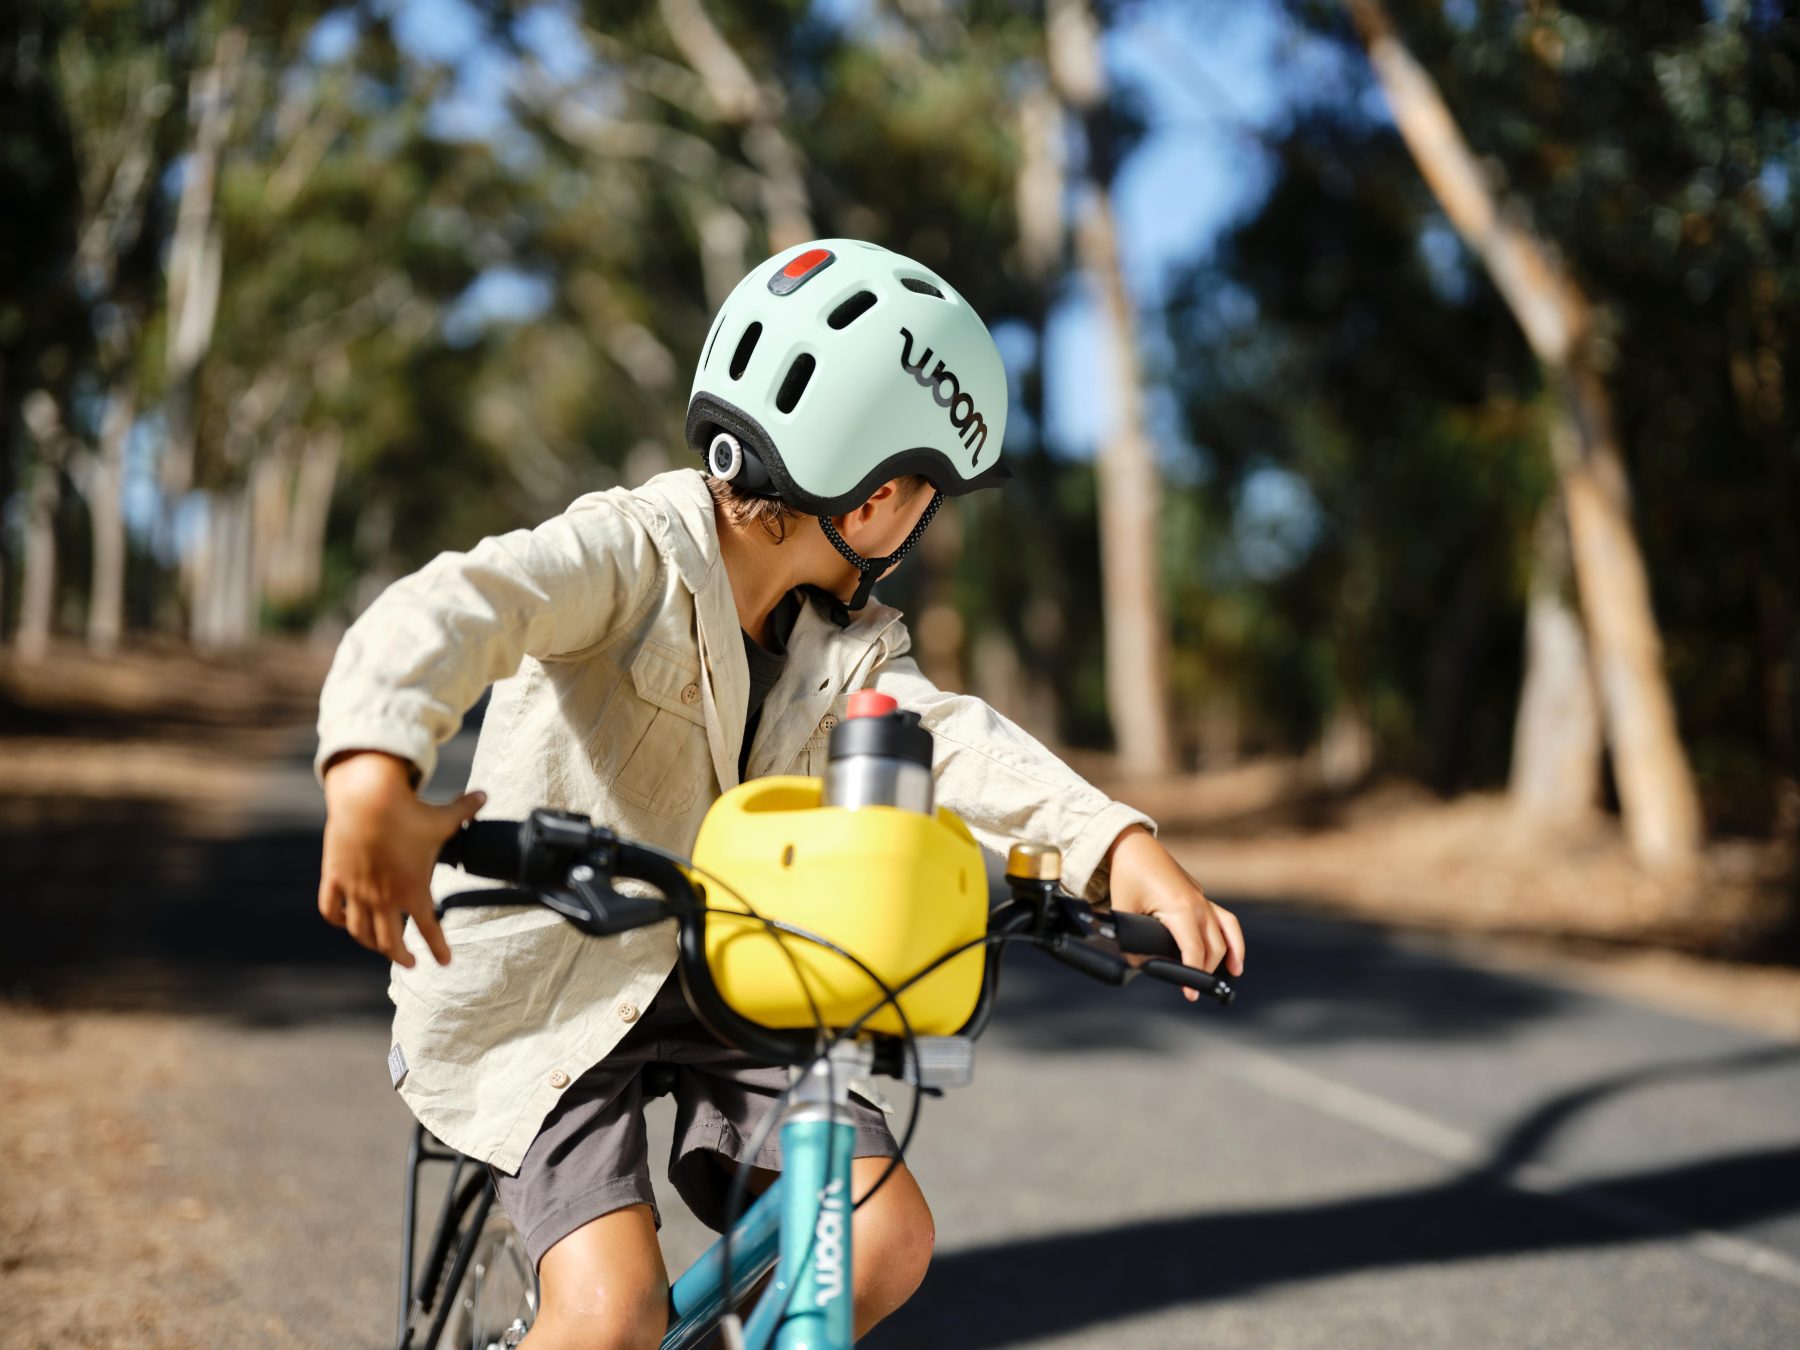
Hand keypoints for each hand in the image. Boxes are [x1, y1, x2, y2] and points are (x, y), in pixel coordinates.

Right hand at [318, 750, 484, 967]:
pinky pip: (332, 909)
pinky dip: (339, 920)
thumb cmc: (410, 811)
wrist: (368, 798)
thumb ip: (466, 811)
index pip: (430, 930)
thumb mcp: (443, 817)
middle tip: (411, 962)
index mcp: (413, 889)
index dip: (439, 949)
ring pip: (360, 932)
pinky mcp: (334, 877)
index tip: (445, 962)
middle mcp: (384, 897)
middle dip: (402, 956)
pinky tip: (346, 922)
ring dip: (371, 944)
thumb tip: (485, 794)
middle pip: (390, 942)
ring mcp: (356, 890)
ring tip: (380, 947)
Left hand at [1102, 824, 1244, 1002]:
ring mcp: (1202, 898)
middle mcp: (1198, 903)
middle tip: (1193, 992)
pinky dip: (1232, 936)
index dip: (1192, 974)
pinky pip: (1224, 918)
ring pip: (1226, 931)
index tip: (1190, 995)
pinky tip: (1232, 953)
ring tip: (1232, 975)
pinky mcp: (1201, 896)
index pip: (1194, 949)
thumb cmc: (1128, 877)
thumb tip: (1138, 966)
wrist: (1133, 845)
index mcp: (1179, 908)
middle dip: (1206, 970)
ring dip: (1231, 954)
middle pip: (1213, 945)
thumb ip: (1132, 941)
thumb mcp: (1124, 912)